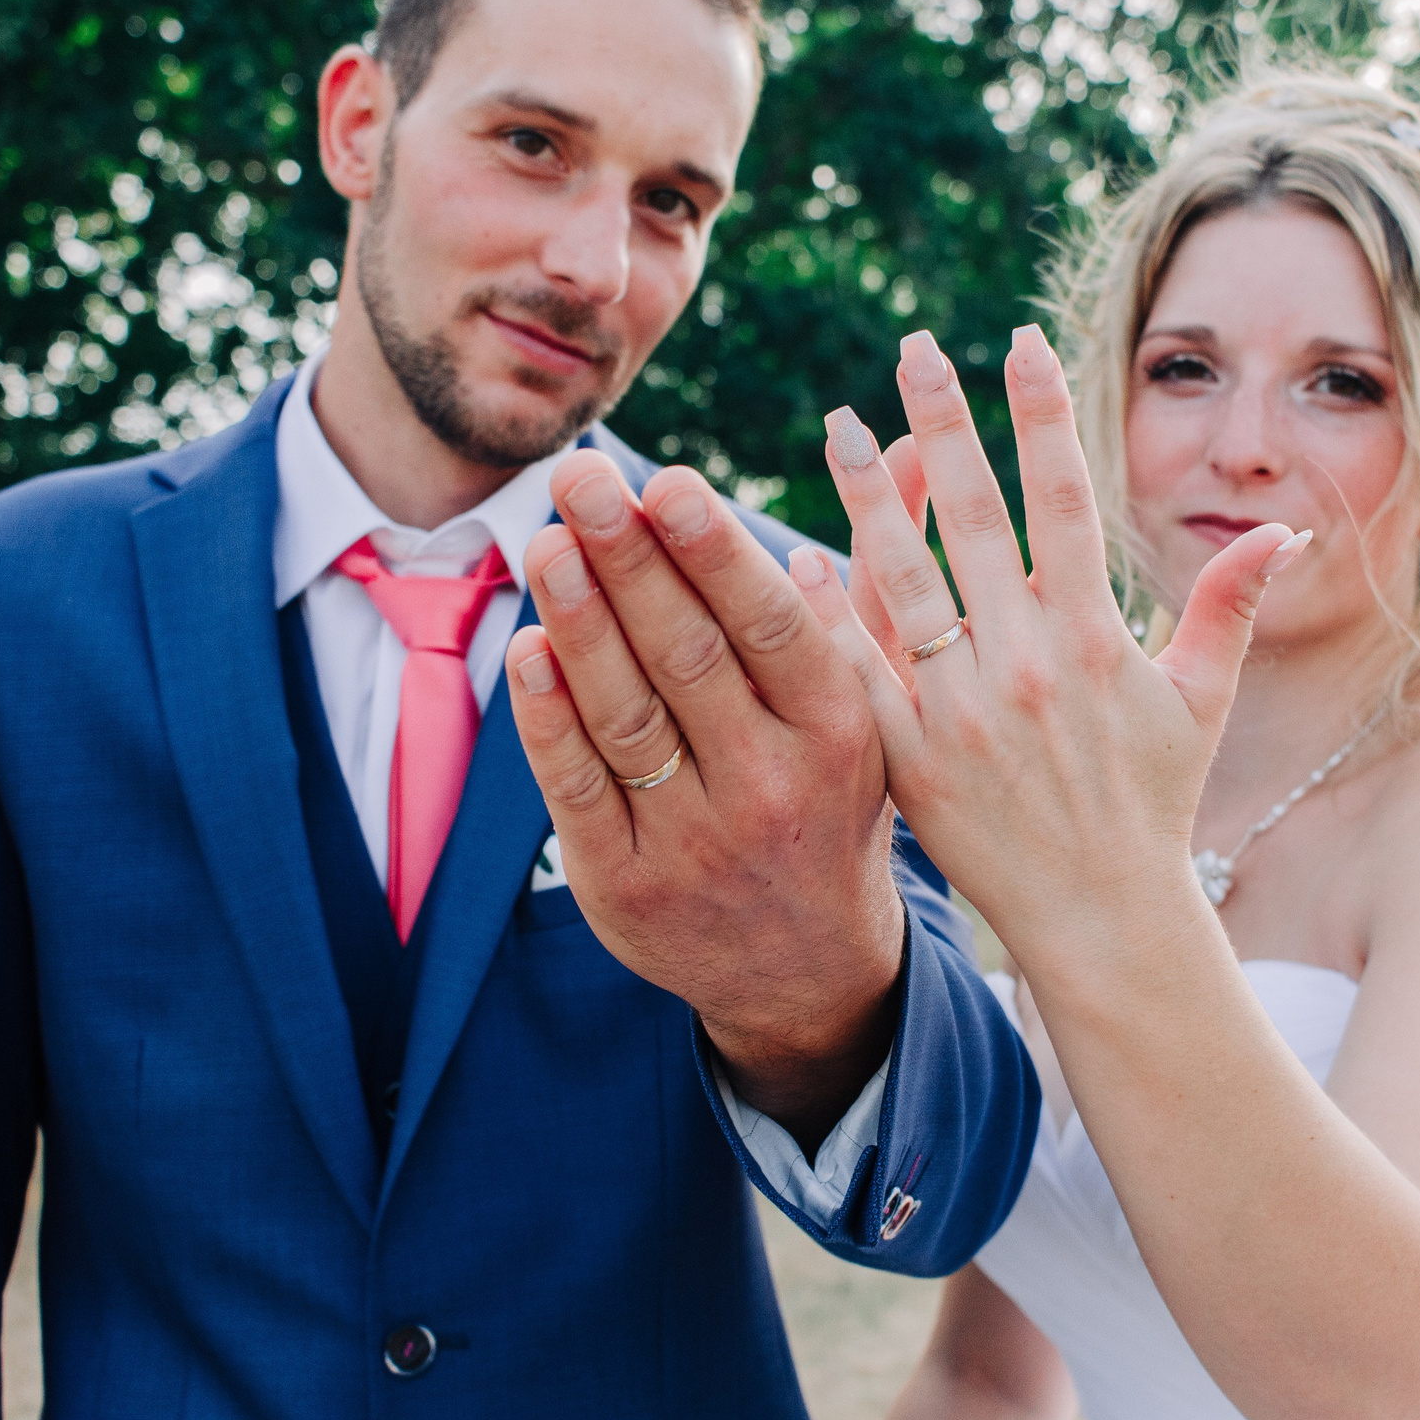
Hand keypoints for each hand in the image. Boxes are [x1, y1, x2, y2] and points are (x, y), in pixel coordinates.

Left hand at [502, 450, 907, 1144]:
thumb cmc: (839, 801)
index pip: (770, 626)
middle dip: (629, 559)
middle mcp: (771, 787)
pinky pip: (576, 789)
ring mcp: (694, 843)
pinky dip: (546, 717)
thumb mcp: (883, 703)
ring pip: (626, 716)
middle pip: (686, 656)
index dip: (714, 551)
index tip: (667, 481)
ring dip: (579, 622)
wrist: (812, 971)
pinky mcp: (626, 888)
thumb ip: (873, 573)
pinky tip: (527, 647)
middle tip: (581, 477)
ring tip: (545, 538)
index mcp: (839, 731)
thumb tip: (892, 448)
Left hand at [787, 325, 1309, 959]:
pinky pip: (859, 670)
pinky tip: (796, 552)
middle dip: (942, 422)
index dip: (1041, 413)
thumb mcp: (1201, 703)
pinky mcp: (910, 759)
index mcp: (1094, 637)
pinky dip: (828, 610)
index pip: (1064, 497)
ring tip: (837, 424)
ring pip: (902, 578)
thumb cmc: (1153, 805)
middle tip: (910, 346)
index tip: (1018, 340)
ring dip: (865, 495)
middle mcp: (1026, 663)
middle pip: (974, 515)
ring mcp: (960, 711)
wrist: (1102, 920)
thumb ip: (1229, 608)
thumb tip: (1287, 530)